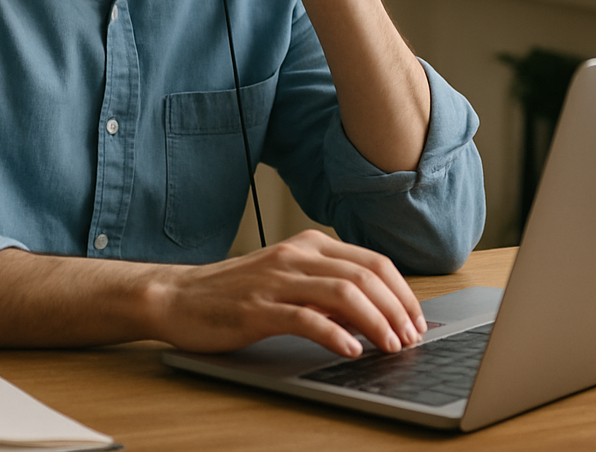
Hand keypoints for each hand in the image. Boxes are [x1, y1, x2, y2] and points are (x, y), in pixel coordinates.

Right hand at [149, 230, 426, 357]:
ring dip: (376, 322)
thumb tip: (373, 310)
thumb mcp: (288, 280)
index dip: (401, 292)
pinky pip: (306, 318)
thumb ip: (326, 288)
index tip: (416, 319)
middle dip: (397, 308)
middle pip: (365, 275)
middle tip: (412, 338)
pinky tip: (351, 351)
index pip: (372, 260)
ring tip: (391, 346)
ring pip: (343, 293)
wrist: (179, 296)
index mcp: (308, 245)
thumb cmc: (235, 292)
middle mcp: (296, 255)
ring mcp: (277, 280)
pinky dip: (335, 335)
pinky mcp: (258, 309)